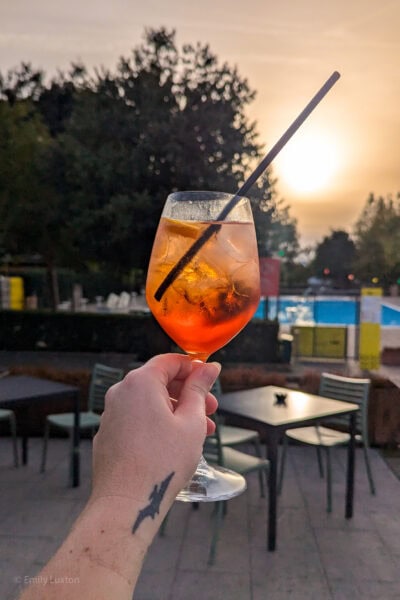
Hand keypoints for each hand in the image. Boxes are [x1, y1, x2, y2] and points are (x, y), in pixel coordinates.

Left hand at [91, 354, 219, 506]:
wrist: (126, 502)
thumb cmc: (162, 462)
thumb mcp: (191, 421)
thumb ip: (199, 390)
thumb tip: (209, 368)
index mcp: (140, 382)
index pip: (169, 361)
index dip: (193, 368)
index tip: (210, 379)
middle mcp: (120, 393)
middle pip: (159, 381)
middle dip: (187, 393)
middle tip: (211, 409)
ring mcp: (111, 414)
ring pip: (149, 402)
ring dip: (176, 411)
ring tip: (200, 432)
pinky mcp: (108, 434)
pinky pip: (136, 419)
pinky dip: (157, 423)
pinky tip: (175, 443)